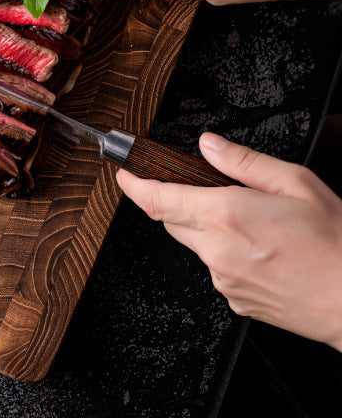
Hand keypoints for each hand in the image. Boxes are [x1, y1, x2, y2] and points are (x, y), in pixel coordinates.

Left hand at [116, 133, 341, 351]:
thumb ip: (244, 161)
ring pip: (195, 244)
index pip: (158, 199)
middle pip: (172, 220)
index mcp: (225, 215)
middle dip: (177, 201)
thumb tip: (209, 145)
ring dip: (207, 228)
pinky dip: (225, 252)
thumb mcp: (295, 183)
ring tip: (252, 224)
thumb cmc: (336, 244)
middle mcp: (216, 250)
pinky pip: (215, 267)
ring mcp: (223, 279)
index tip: (125, 174)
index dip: (134, 184)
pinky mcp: (235, 300)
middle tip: (205, 191)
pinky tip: (260, 249)